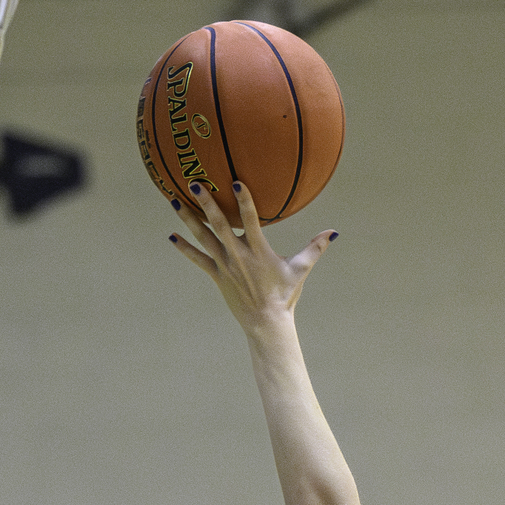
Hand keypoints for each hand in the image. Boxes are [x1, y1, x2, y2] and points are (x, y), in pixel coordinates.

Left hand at [169, 181, 334, 336]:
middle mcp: (239, 256)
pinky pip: (198, 259)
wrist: (266, 323)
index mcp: (259, 251)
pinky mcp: (217, 276)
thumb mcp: (301, 270)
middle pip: (219, 225)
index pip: (250, 220)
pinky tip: (171, 237)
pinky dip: (185, 248)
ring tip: (174, 200)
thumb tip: (333, 232)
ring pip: (204, 238)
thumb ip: (315, 248)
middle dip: (206, 203)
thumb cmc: (285, 295)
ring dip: (189, 219)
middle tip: (195, 182)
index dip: (243, 200)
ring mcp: (225, 266)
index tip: (235, 181)